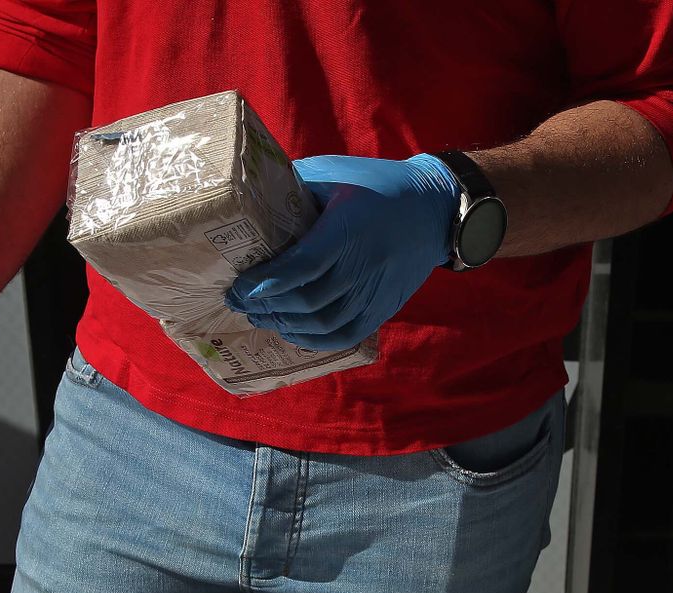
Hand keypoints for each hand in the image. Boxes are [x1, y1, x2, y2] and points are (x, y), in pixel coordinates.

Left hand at [224, 154, 459, 349]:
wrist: (434, 208)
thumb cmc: (377, 184)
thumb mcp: (334, 173)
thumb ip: (295, 186)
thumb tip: (253, 199)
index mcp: (347, 230)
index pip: (301, 268)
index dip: (266, 284)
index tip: (238, 288)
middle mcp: (363, 265)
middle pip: (307, 301)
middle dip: (266, 306)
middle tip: (239, 302)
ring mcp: (375, 291)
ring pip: (324, 323)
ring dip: (286, 325)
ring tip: (260, 317)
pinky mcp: (384, 306)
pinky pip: (346, 334)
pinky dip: (315, 339)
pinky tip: (293, 331)